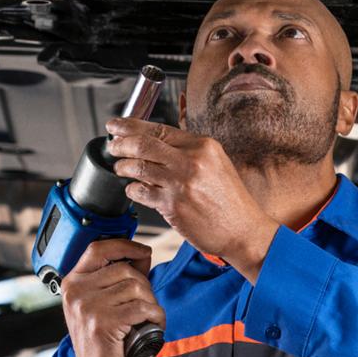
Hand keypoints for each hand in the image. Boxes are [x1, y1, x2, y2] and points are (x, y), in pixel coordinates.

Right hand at [60, 237, 165, 356]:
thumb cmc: (103, 341)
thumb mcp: (102, 304)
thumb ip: (117, 278)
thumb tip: (142, 254)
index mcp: (73, 283)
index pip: (98, 248)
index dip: (125, 245)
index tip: (143, 251)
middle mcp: (76, 292)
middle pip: (126, 270)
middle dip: (145, 287)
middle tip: (145, 307)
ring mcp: (87, 307)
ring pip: (136, 287)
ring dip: (151, 303)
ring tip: (146, 319)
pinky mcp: (103, 322)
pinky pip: (142, 308)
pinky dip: (155, 317)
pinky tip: (151, 327)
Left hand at [105, 117, 278, 279]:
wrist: (244, 231)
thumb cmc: (231, 202)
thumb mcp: (217, 164)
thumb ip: (188, 152)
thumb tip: (154, 144)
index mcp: (203, 146)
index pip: (158, 129)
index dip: (130, 126)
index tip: (116, 125)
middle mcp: (191, 161)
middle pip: (143, 144)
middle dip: (120, 144)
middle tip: (113, 147)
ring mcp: (181, 183)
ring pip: (138, 167)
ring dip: (122, 167)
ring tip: (120, 169)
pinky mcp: (173, 206)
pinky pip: (141, 192)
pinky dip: (132, 190)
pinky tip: (135, 190)